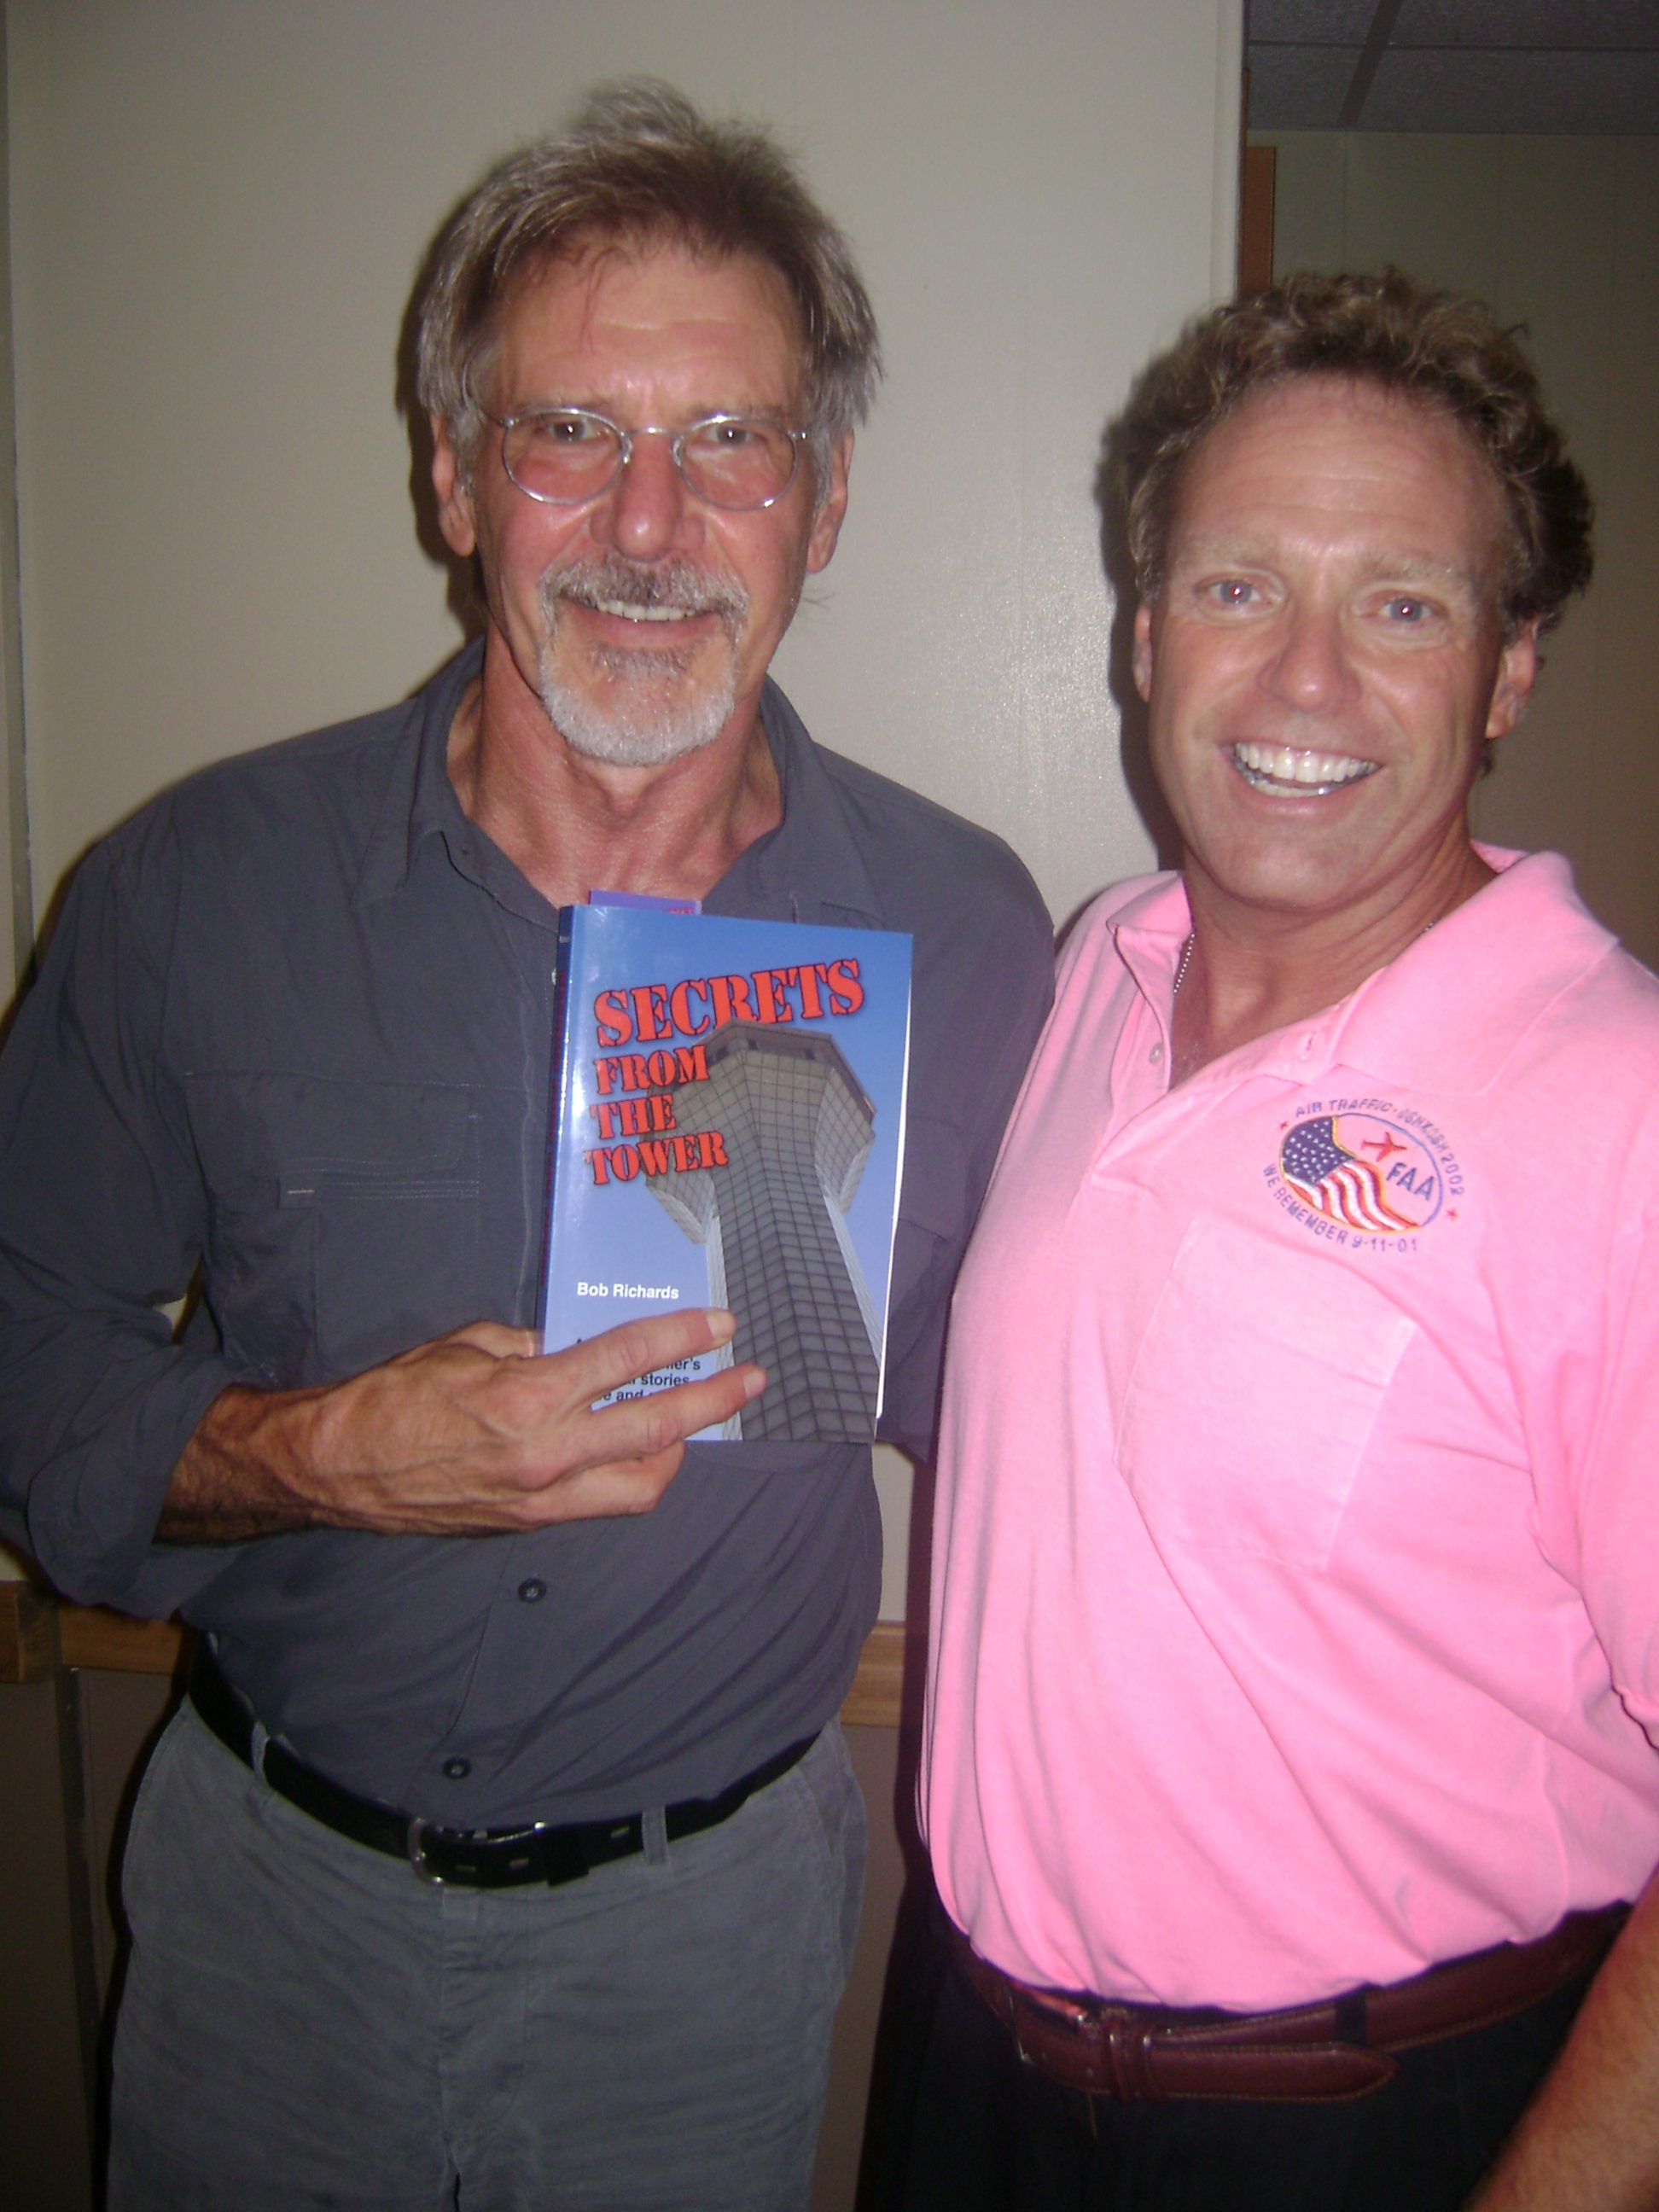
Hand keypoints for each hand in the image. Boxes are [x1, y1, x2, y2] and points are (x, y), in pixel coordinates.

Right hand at [161, 1308, 764, 1539]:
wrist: (337, 1469)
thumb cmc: (392, 1396)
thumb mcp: (465, 1346)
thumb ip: (530, 1347)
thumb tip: (573, 1349)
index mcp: (528, 1397)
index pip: (627, 1360)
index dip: (681, 1338)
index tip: (721, 1325)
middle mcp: (545, 1454)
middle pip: (656, 1430)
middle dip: (712, 1402)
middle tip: (748, 1380)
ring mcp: (541, 1498)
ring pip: (641, 1485)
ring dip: (678, 1452)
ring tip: (695, 1421)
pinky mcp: (529, 1523)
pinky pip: (602, 1503)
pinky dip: (632, 1476)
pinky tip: (638, 1452)